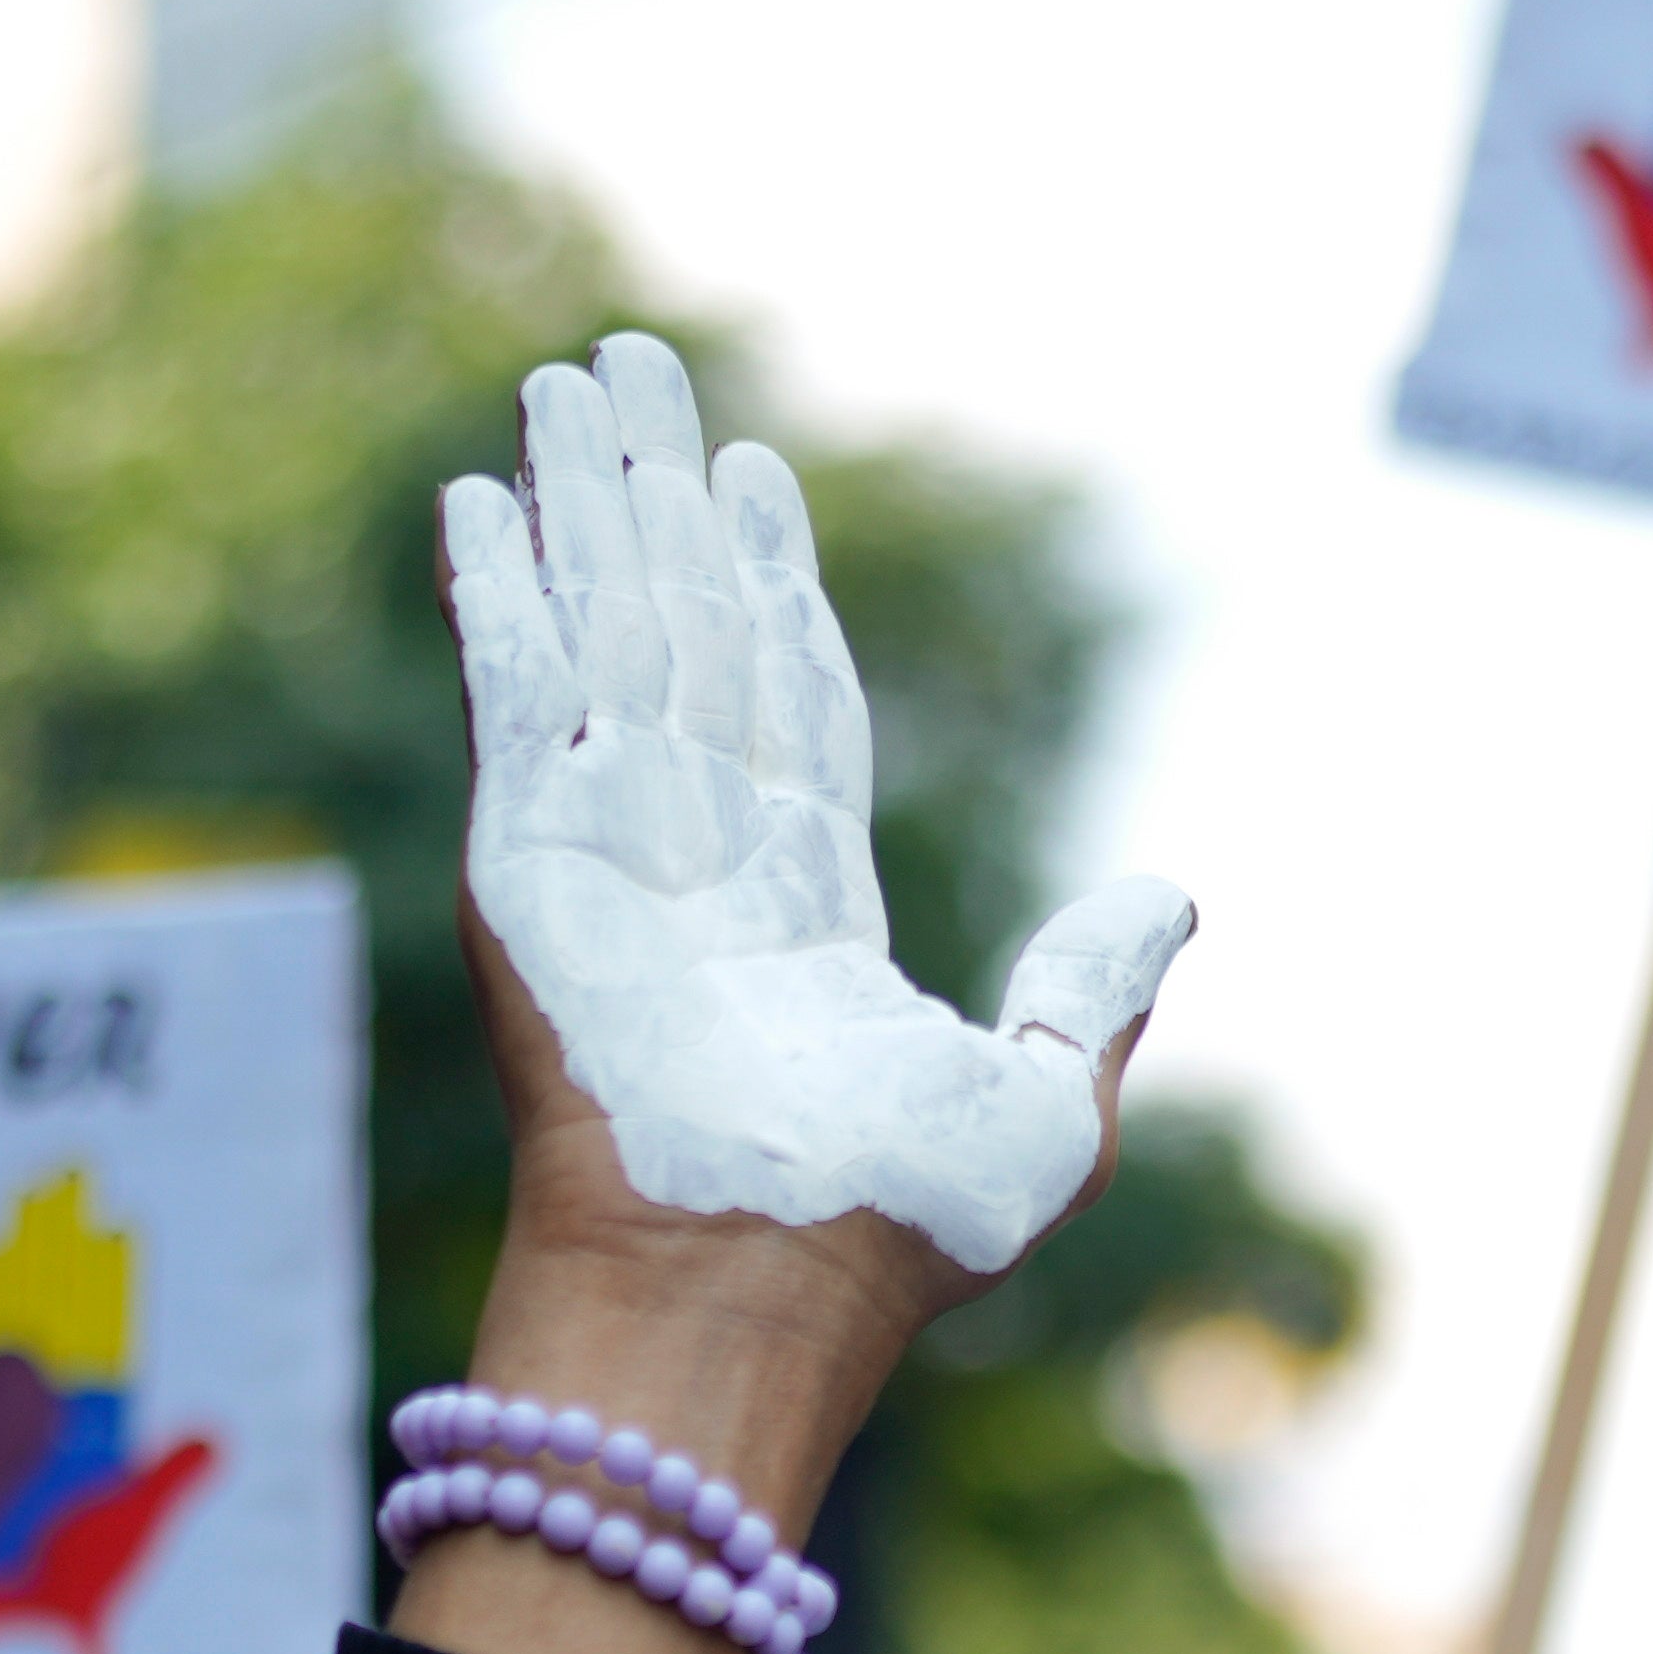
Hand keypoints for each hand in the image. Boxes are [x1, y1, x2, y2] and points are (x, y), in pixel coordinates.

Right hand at [445, 331, 1194, 1341]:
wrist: (759, 1281)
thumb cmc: (895, 1234)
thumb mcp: (1047, 1108)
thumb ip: (1092, 989)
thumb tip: (1172, 895)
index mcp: (800, 910)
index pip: (786, 702)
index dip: (770, 583)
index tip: (754, 476)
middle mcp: (693, 864)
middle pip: (680, 634)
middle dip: (662, 501)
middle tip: (638, 372)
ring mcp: (604, 852)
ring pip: (601, 630)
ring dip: (579, 505)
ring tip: (566, 384)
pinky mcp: (527, 856)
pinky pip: (515, 694)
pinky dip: (498, 597)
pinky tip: (479, 503)